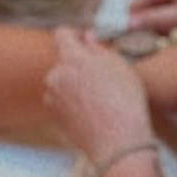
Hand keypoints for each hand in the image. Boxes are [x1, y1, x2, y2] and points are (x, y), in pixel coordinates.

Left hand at [45, 28, 152, 165]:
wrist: (117, 143)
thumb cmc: (123, 101)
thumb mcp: (119, 65)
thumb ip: (98, 47)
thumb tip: (86, 38)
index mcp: (71, 58)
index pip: (62, 34)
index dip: (75, 35)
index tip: (86, 41)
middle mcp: (55, 76)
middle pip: (63, 62)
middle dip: (78, 64)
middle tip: (102, 77)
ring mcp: (52, 98)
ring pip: (62, 83)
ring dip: (75, 85)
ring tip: (99, 98)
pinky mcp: (54, 117)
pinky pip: (62, 102)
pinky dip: (73, 103)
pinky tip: (93, 112)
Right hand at [128, 0, 176, 32]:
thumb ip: (155, 20)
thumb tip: (128, 24)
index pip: (135, 5)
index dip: (139, 24)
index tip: (150, 40)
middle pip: (145, 2)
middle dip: (152, 20)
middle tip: (169, 36)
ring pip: (158, 0)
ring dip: (164, 15)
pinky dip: (173, 8)